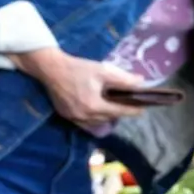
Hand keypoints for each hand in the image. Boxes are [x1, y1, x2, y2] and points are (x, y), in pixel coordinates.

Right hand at [12, 47, 144, 127]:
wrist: (51, 69)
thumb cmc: (78, 68)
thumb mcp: (102, 71)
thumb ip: (123, 79)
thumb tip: (141, 83)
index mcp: (94, 106)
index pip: (119, 112)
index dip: (133, 110)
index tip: (143, 109)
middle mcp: (84, 116)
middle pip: (109, 119)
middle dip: (120, 112)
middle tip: (127, 103)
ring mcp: (74, 119)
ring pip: (98, 124)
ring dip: (107, 118)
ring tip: (113, 107)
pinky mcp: (67, 117)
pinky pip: (86, 125)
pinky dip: (94, 120)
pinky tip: (98, 111)